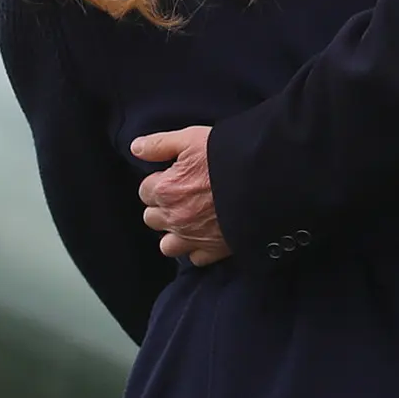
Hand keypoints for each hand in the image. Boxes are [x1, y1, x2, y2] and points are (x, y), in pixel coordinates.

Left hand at [132, 125, 231, 265]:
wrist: (263, 182)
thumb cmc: (227, 157)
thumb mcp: (191, 139)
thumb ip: (159, 144)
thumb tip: (136, 148)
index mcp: (165, 190)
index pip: (145, 191)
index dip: (159, 182)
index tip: (173, 178)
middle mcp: (174, 218)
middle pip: (152, 218)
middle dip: (162, 208)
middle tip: (181, 197)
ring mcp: (193, 237)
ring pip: (167, 245)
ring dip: (174, 234)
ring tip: (188, 221)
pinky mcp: (214, 250)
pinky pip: (195, 259)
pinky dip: (197, 249)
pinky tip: (205, 236)